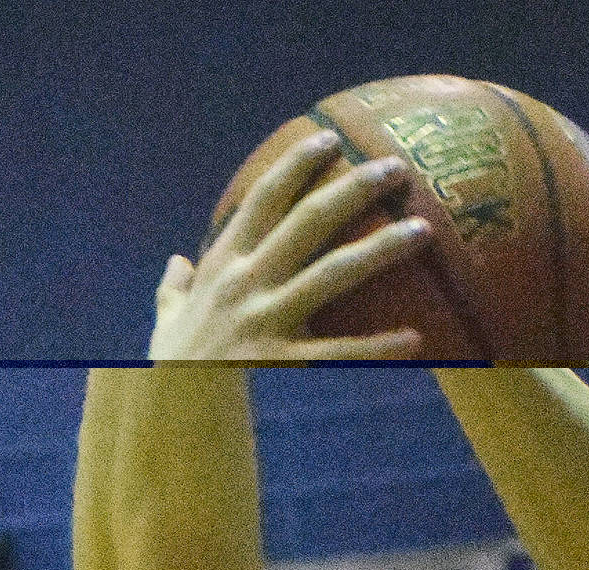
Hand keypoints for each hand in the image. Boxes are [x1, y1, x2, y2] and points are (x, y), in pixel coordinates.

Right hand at [149, 134, 429, 361]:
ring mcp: (268, 319)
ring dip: (381, 248)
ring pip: (334, 273)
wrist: (168, 411)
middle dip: (353, 188)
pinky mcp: (284, 362)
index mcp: (223, 262)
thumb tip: (175, 263)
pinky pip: (340, 351)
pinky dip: (378, 346)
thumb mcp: (166, 317)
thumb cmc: (171, 364)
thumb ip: (174, 287)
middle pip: (308, 221)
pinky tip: (416, 339)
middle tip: (395, 168)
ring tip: (422, 230)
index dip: (297, 165)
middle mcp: (247, 281)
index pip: (264, 198)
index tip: (331, 139)